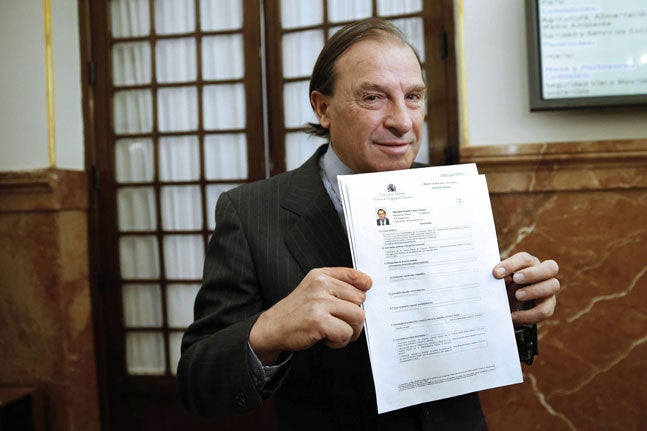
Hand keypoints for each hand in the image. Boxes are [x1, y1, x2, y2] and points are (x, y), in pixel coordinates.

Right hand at [249, 267, 371, 363]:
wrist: (273, 327)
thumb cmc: (297, 311)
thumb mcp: (313, 288)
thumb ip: (336, 284)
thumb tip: (365, 287)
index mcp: (321, 276)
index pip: (354, 275)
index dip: (364, 287)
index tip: (362, 296)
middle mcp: (321, 286)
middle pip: (360, 300)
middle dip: (355, 316)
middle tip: (341, 322)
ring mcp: (319, 303)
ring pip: (358, 317)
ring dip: (350, 330)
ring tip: (336, 331)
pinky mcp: (319, 321)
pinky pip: (346, 333)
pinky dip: (340, 341)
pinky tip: (329, 338)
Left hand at [493, 252, 559, 325]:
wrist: (509, 307)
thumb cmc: (504, 288)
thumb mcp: (500, 283)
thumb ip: (501, 279)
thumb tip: (501, 277)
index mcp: (529, 264)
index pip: (524, 259)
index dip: (511, 265)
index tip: (496, 273)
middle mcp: (543, 274)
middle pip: (550, 267)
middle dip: (532, 273)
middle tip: (516, 279)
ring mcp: (549, 289)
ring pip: (553, 285)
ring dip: (534, 291)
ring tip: (518, 296)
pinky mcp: (549, 306)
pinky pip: (545, 310)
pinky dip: (529, 314)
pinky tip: (514, 316)